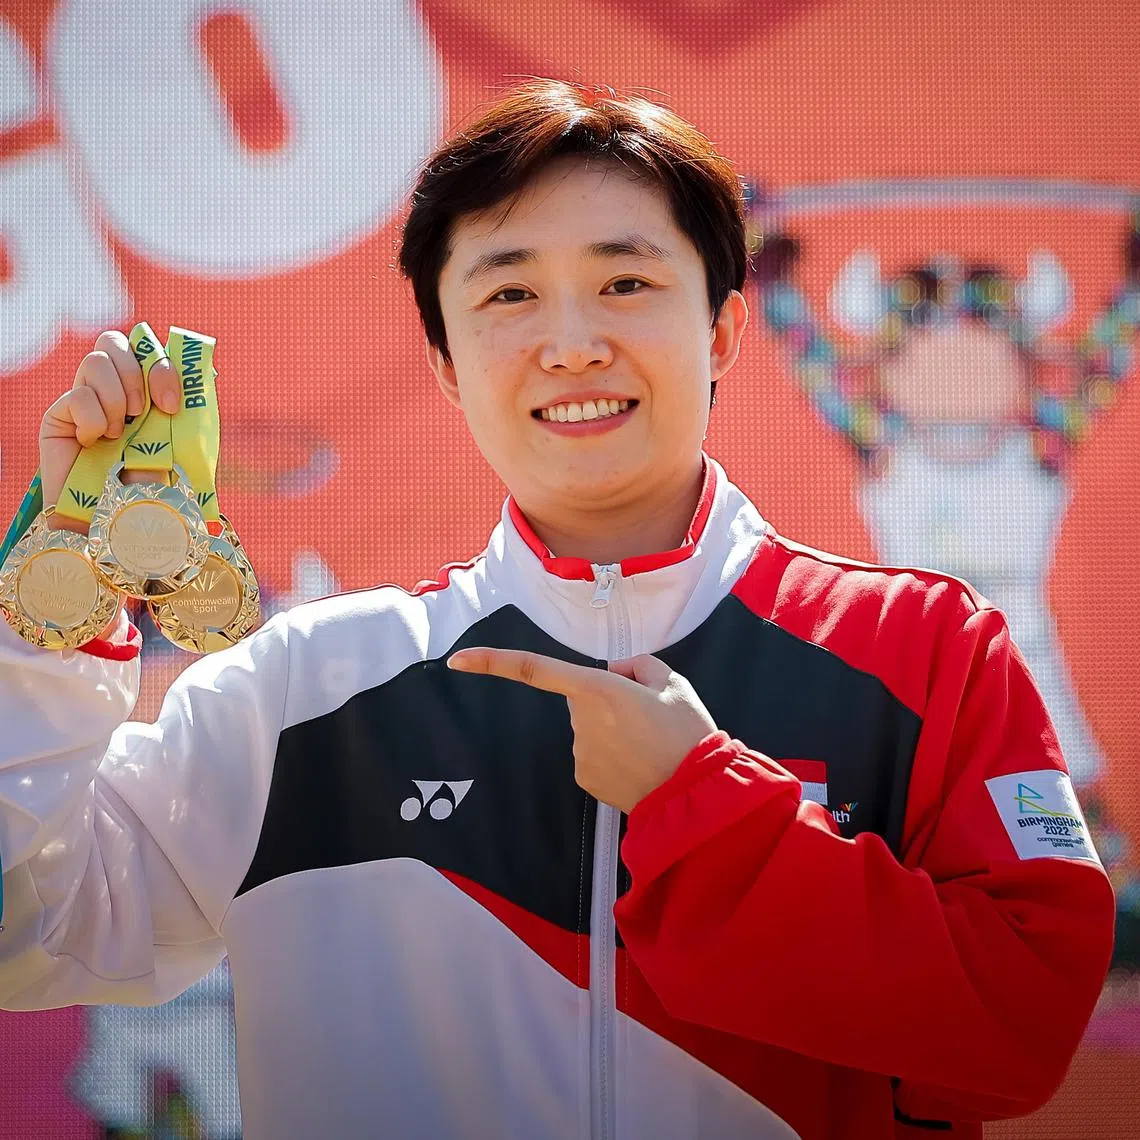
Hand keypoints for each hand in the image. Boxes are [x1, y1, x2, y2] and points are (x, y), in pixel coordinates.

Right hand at [39, 330, 182, 531]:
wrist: (113, 526)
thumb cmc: (151, 495)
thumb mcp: (179, 451)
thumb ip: (185, 410)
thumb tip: (205, 368)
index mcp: (148, 396)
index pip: (149, 352)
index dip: (162, 365)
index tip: (172, 404)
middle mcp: (115, 393)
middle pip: (116, 341)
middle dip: (137, 370)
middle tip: (145, 411)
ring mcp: (85, 401)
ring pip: (97, 359)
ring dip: (115, 396)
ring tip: (119, 434)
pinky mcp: (59, 416)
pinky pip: (76, 395)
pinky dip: (92, 419)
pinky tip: (95, 444)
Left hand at [448, 649, 717, 812]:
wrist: (696, 794)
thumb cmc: (687, 733)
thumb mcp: (673, 683)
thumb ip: (638, 665)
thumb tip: (617, 670)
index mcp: (598, 690)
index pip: (535, 670)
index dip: (493, 662)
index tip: (456, 660)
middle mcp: (580, 722)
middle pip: (581, 698)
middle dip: (605, 699)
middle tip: (648, 715)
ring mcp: (579, 754)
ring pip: (589, 728)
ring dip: (612, 729)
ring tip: (650, 743)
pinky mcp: (585, 779)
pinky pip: (593, 754)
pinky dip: (612, 754)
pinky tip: (640, 763)